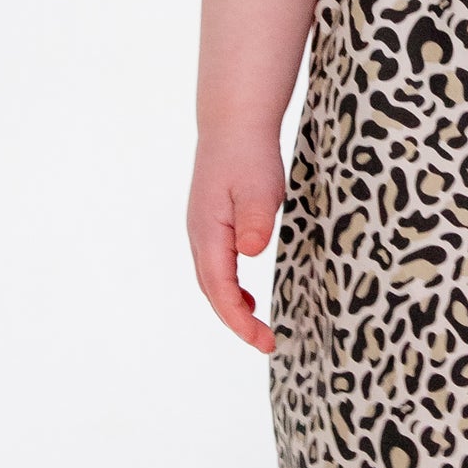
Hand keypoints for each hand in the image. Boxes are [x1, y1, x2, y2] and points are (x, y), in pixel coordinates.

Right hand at [188, 138, 286, 350]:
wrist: (233, 124)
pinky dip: (230, 289)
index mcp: (208, 233)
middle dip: (237, 322)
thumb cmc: (249, 154)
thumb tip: (250, 252)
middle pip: (213, 291)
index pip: (220, 289)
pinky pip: (217, 267)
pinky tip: (246, 296)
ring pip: (212, 281)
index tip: (263, 340)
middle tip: (267, 342)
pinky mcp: (212, 225)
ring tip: (257, 329)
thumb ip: (256, 220)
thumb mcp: (259, 187)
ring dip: (231, 308)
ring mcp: (203, 231)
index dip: (239, 321)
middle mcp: (199, 236)